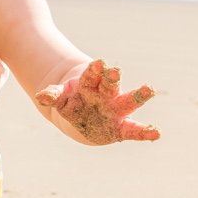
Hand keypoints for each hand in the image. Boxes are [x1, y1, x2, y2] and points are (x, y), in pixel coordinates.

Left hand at [34, 59, 160, 144]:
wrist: (82, 114)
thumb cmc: (71, 100)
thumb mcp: (59, 97)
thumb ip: (52, 95)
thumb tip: (40, 96)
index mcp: (90, 84)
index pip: (92, 75)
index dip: (96, 70)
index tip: (100, 63)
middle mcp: (106, 94)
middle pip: (111, 84)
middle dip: (113, 78)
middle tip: (116, 71)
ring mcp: (115, 110)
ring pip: (128, 101)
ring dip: (138, 95)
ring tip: (149, 89)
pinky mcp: (120, 127)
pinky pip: (133, 130)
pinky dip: (144, 132)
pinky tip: (156, 134)